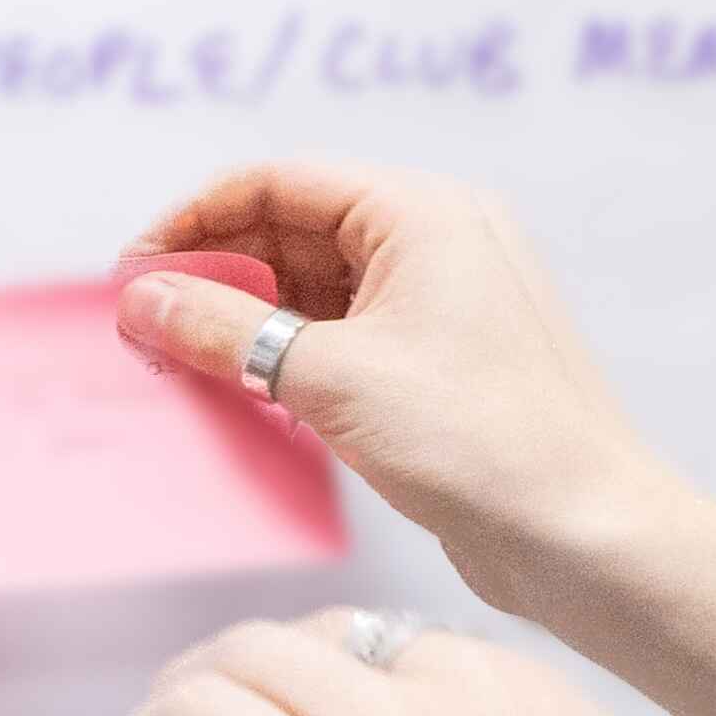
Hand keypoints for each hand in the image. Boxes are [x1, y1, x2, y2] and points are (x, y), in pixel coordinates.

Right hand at [116, 158, 676, 610]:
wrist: (583, 532)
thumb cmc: (482, 441)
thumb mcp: (330, 378)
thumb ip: (226, 330)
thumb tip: (144, 299)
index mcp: (424, 213)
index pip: (281, 183)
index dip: (196, 220)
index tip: (132, 271)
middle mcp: (440, 242)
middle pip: (295, 232)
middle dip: (215, 273)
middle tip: (142, 327)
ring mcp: (444, 304)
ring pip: (317, 289)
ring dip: (247, 320)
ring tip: (177, 362)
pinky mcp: (442, 364)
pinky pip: (345, 336)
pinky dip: (288, 356)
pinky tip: (241, 392)